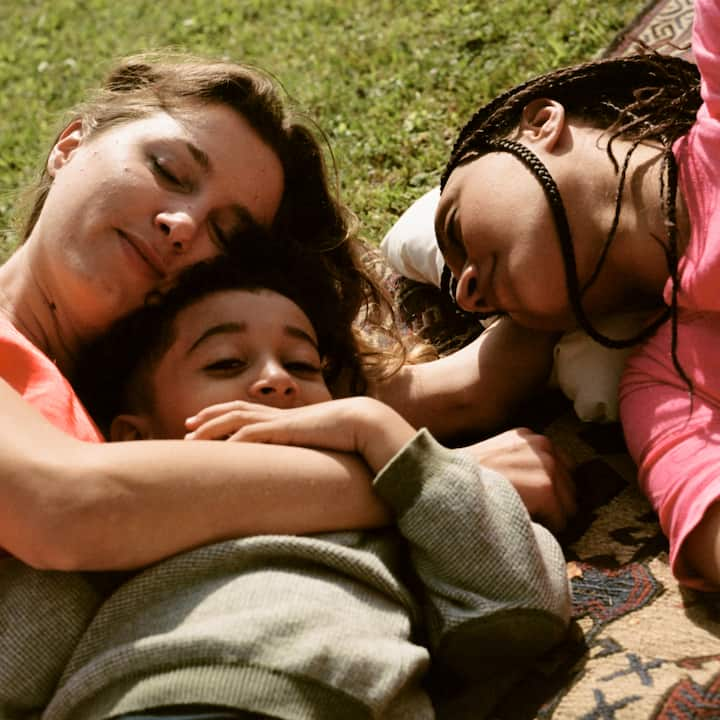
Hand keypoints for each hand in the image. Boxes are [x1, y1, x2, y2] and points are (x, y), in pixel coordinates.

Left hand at [185, 397, 415, 473]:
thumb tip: (299, 472)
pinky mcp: (287, 429)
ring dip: (212, 427)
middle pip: (235, 410)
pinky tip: (221, 447)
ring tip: (191, 437)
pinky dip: (235, 439)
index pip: (247, 412)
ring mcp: (281, 421)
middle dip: (208, 417)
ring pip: (237, 418)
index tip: (203, 424)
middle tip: (185, 427)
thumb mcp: (318, 447)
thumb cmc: (347, 436)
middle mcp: (278, 416)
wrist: (365, 422)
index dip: (223, 416)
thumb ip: (305, 455)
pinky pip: (255, 432)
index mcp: (284, 419)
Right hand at [462, 428, 575, 532]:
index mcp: (531, 437)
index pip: (563, 468)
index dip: (552, 489)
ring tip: (526, 518)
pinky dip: (547, 528)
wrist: (450, 482)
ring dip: (552, 516)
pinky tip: (524, 522)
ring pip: (569, 506)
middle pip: (570, 487)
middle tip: (531, 513)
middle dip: (555, 504)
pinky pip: (561, 520)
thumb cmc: (469, 478)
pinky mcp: (546, 488)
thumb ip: (523, 462)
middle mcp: (543, 446)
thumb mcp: (498, 456)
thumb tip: (541, 485)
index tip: (535, 501)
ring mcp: (547, 465)